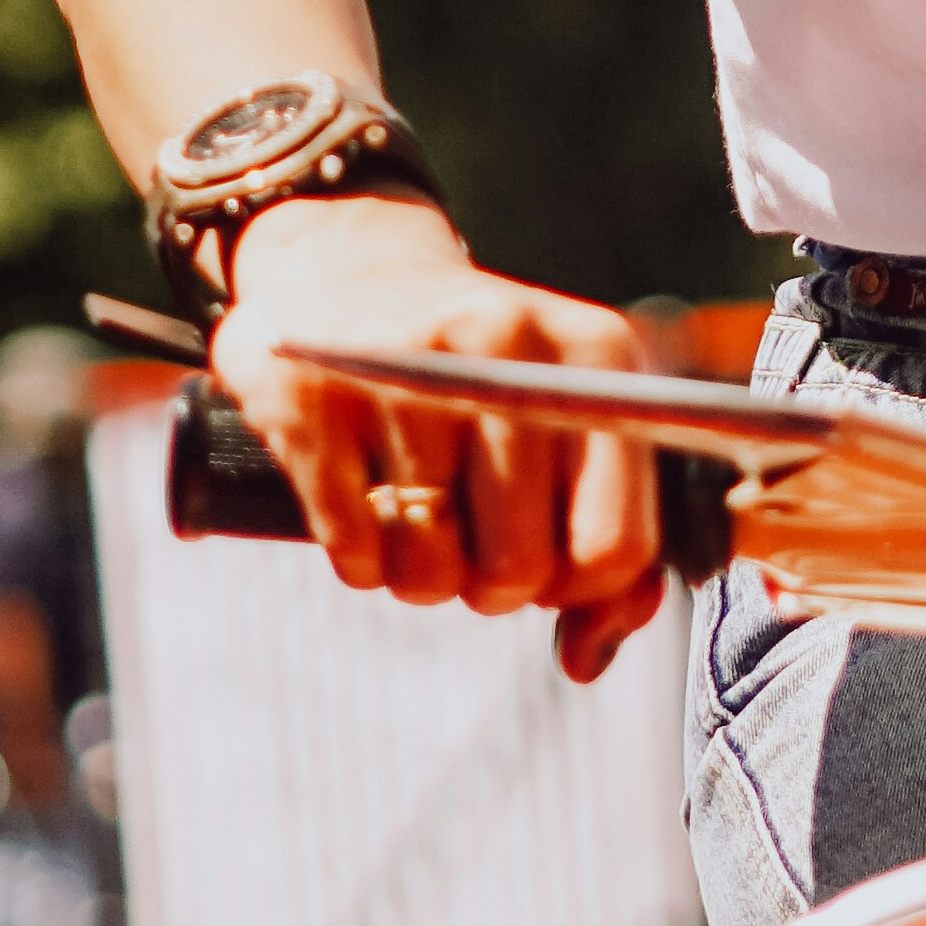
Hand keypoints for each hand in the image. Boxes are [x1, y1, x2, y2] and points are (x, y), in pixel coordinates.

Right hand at [212, 199, 664, 684]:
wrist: (352, 268)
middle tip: (470, 536)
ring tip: (416, 514)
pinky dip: (361, 558)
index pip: (614, 545)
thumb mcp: (567, 423)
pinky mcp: (311, 396)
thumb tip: (588, 657)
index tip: (548, 565)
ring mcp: (405, 367)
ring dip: (421, 573)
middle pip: (522, 570)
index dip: (579, 590)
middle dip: (492, 585)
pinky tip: (362, 502)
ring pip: (431, 570)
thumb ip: (605, 541)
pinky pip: (354, 552)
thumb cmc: (482, 378)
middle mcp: (506, 346)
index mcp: (598, 356)